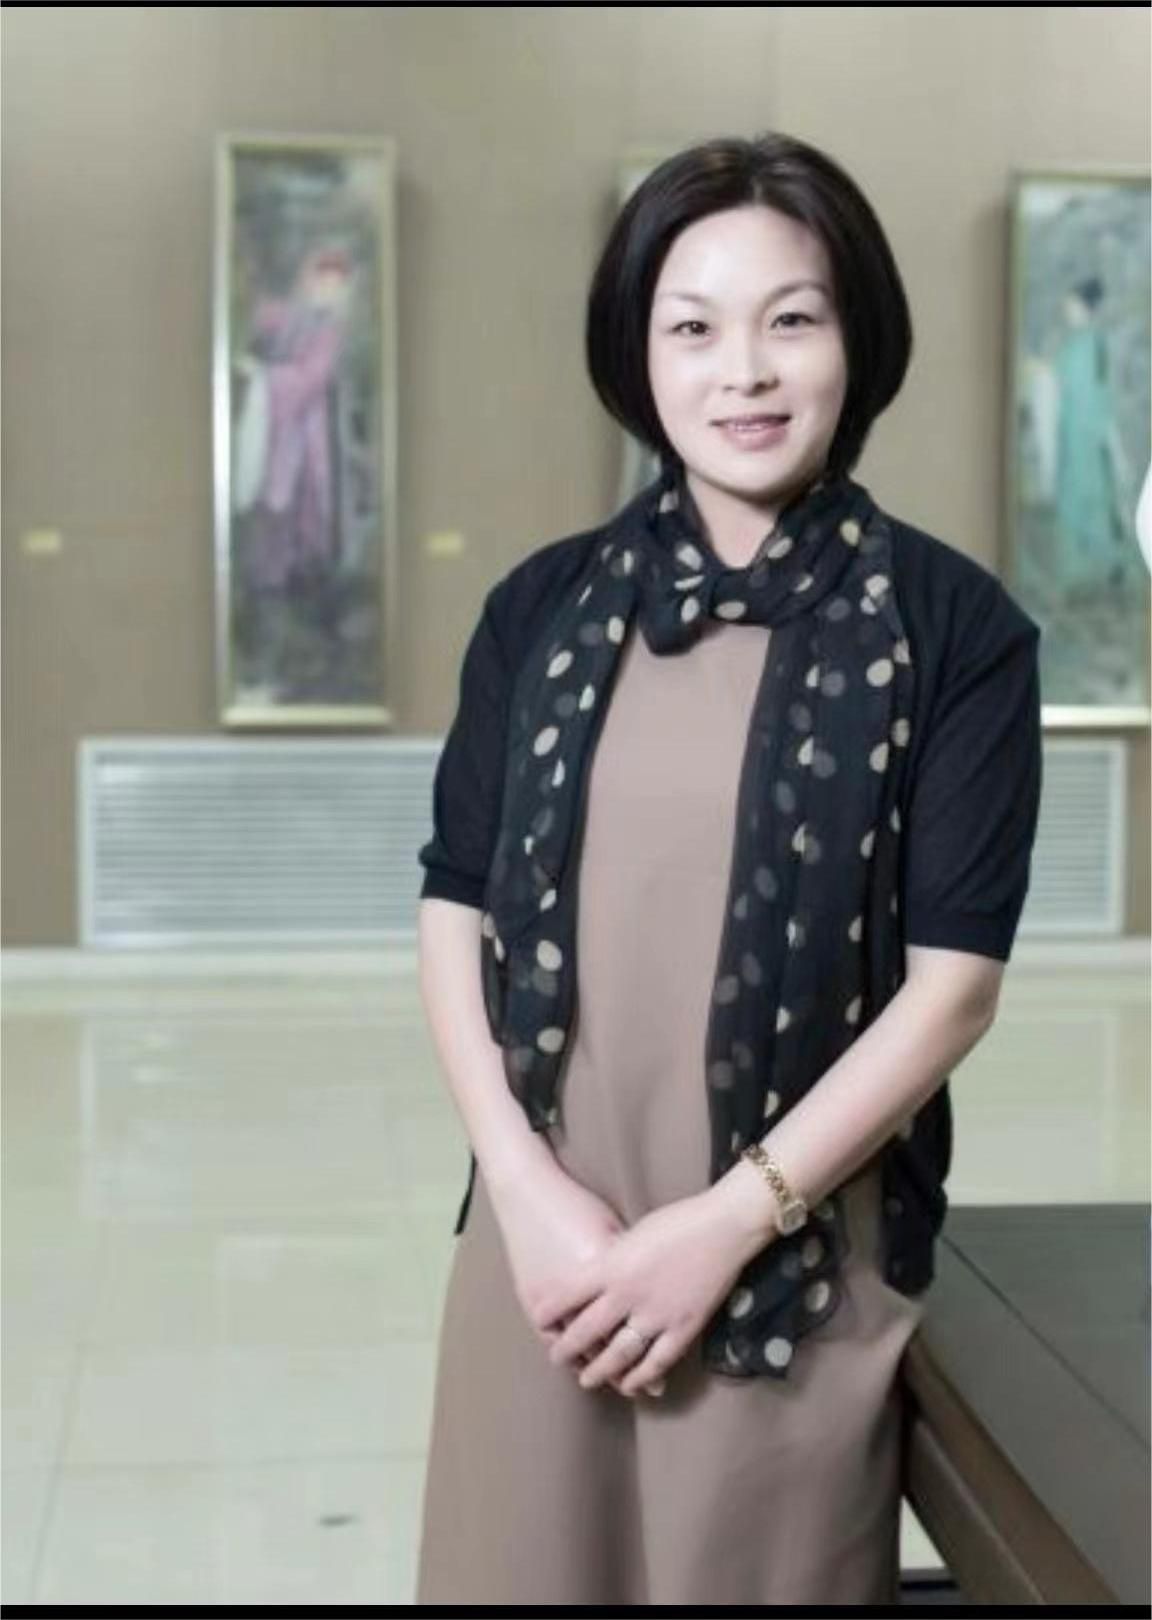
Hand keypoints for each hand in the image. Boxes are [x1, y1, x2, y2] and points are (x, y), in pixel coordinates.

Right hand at [487, 1154, 667, 1398]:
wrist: (529, 1191)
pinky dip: (567, 1349)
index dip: (651, 1358)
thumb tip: (649, 1295)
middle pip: (613, 1346)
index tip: (662, 1376)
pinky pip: (554, 1335)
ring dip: (593, 1365)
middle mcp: (591, 1294)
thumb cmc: (579, 1208)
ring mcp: (559, 1300)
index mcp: (617, 1274)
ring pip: (582, 1348)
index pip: (638, 1329)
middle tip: (645, 1391)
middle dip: (628, 1373)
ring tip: (606, 1378)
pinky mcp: (534, 1297)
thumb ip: (631, 1269)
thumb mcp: (614, 1234)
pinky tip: (574, 1357)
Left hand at [534, 1188, 764, 1396]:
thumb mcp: (633, 1235)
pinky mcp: (683, 1327)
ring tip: (587, 1380)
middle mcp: (628, 1294)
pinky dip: (641, 1376)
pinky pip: (657, 1361)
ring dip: (600, 1371)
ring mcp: (656, 1314)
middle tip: (557, 1359)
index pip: (568, 1295)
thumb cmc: (677, 1221)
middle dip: (568, 1348)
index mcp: (612, 1266)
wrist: (723, 1227)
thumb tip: (596, 1278)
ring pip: (619, 1354)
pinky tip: (630, 1384)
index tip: (539, 1322)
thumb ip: (613, 1260)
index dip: (550, 1312)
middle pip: (587, 1331)